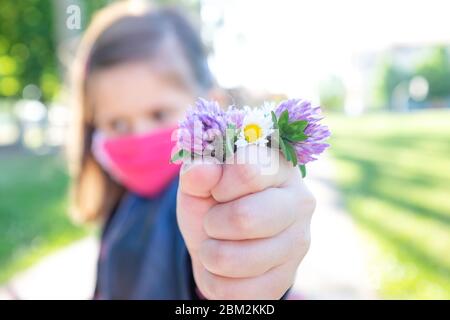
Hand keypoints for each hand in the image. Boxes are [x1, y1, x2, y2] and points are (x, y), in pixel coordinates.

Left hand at [177, 145, 314, 299]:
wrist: (224, 241)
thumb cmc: (215, 202)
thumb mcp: (200, 183)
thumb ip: (197, 172)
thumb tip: (202, 170)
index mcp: (279, 168)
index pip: (246, 171)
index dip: (219, 185)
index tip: (217, 191)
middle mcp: (299, 203)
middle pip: (244, 218)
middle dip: (213, 223)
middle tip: (213, 221)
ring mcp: (298, 244)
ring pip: (234, 260)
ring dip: (210, 254)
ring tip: (217, 243)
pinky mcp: (286, 280)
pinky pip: (234, 291)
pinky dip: (215, 281)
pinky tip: (226, 268)